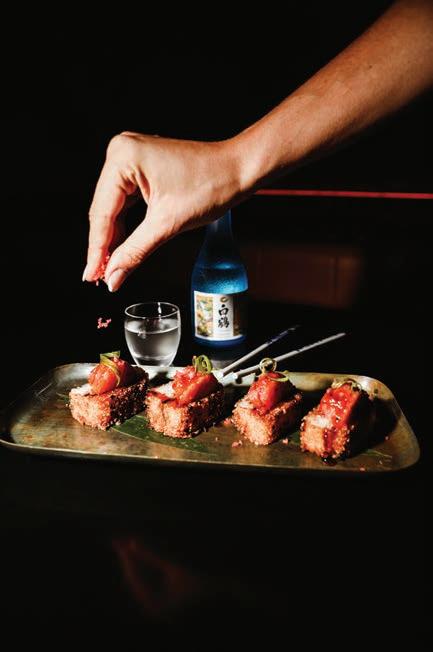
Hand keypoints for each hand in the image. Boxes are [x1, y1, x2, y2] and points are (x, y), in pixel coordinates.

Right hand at [83, 132, 244, 290]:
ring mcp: (131, 157)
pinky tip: (121, 247)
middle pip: (104, 210)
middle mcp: (121, 151)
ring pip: (114, 208)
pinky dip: (126, 225)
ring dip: (113, 238)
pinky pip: (127, 201)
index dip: (97, 249)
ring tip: (108, 268)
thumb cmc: (211, 185)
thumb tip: (113, 277)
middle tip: (97, 277)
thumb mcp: (168, 224)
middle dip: (104, 245)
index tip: (92, 276)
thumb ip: (135, 252)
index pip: (102, 213)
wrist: (239, 169)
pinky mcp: (142, 166)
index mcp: (123, 158)